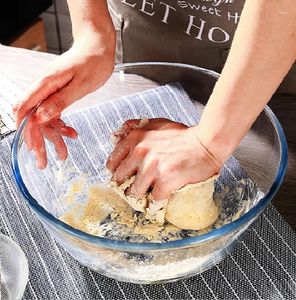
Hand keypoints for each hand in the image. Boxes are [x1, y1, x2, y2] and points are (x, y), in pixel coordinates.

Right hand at [13, 33, 114, 167]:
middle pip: (33, 119)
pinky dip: (61, 126)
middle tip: (45, 162)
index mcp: (45, 84)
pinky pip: (54, 114)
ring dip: (52, 137)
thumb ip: (60, 101)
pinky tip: (71, 133)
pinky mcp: (57, 94)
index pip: (26, 111)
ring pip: (44, 119)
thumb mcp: (80, 85)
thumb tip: (41, 116)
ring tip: (63, 154)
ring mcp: (50, 91)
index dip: (27, 132)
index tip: (34, 151)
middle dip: (38, 141)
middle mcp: (43, 88)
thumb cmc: (92, 62)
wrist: (98, 47)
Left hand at [107, 118, 220, 199]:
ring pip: (134, 192)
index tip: (122, 178)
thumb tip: (114, 137)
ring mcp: (152, 167)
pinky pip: (153, 200)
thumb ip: (133, 128)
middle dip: (125, 185)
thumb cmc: (182, 135)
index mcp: (135, 138)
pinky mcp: (165, 180)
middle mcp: (140, 152)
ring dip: (139, 197)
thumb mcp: (154, 123)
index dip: (116, 172)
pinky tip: (158, 202)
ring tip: (145, 197)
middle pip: (120, 178)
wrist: (206, 143)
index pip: (112, 162)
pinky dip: (155, 204)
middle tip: (133, 189)